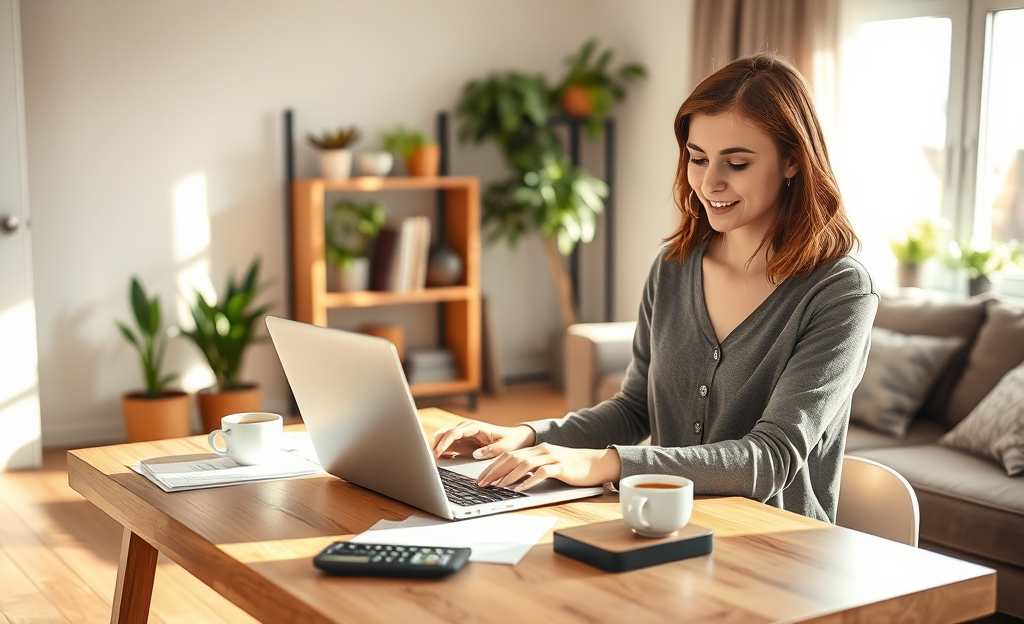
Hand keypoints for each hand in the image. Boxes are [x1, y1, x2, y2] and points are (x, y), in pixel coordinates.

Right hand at [431, 421, 535, 458]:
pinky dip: (441, 450)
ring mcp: (463, 434)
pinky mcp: (463, 441)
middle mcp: (467, 428)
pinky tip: (440, 459)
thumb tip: (476, 454)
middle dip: (435, 444)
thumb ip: (491, 450)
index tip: (438, 453)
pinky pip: (448, 444)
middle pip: (444, 432)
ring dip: (436, 447)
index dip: (444, 442)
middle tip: (430, 459)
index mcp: (476, 426)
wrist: (515, 438)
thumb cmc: (510, 440)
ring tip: (433, 460)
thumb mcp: (505, 446)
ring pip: (443, 437)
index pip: (454, 432)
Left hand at [476, 444, 620, 491]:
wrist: (596, 463)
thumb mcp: (548, 464)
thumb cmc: (571, 467)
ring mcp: (551, 457)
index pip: (508, 455)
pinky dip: (530, 480)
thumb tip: (512, 479)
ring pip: (524, 464)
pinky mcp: (561, 467)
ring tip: (497, 486)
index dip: (492, 466)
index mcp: (536, 449)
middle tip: (482, 483)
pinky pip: (542, 473)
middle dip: (495, 471)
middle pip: (512, 458)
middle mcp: (541, 450)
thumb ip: (532, 468)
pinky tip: (521, 488)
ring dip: (508, 476)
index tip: (481, 478)